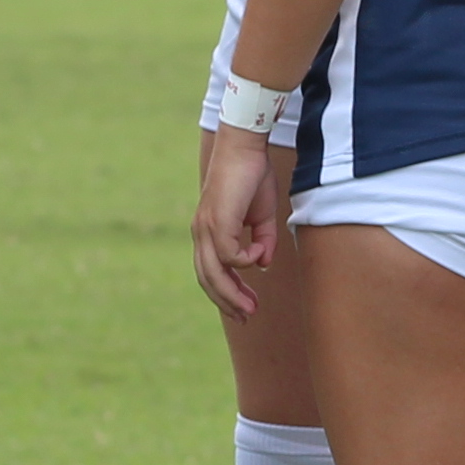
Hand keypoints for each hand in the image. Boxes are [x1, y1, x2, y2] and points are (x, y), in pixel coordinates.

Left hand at [193, 125, 288, 317]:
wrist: (245, 147)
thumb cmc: (252, 176)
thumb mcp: (261, 216)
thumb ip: (262, 241)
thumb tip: (263, 265)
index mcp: (208, 232)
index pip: (211, 272)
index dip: (226, 293)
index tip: (245, 309)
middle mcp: (202, 233)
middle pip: (208, 279)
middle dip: (228, 302)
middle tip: (247, 317)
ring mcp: (206, 228)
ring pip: (213, 274)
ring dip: (232, 294)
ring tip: (251, 308)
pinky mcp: (216, 222)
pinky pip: (229, 256)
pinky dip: (246, 261)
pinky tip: (259, 255)